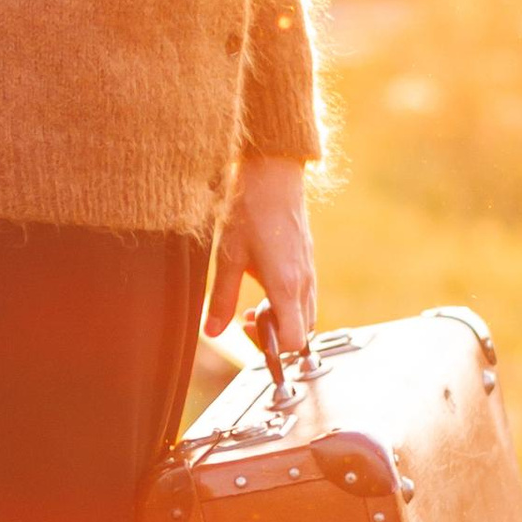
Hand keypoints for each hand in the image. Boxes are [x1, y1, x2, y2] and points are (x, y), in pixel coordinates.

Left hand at [206, 154, 316, 359]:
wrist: (274, 174)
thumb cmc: (250, 210)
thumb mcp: (228, 257)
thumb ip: (222, 299)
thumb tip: (212, 332)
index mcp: (286, 286)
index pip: (293, 340)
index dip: (271, 347)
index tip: (248, 330)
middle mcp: (304, 283)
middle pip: (302, 332)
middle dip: (275, 335)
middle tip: (247, 319)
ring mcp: (309, 272)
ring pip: (306, 315)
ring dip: (282, 320)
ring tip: (255, 304)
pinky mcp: (308, 262)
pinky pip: (306, 297)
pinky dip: (288, 304)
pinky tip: (265, 286)